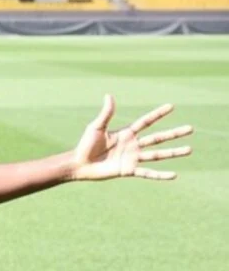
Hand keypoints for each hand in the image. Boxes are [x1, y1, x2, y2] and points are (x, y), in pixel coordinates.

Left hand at [71, 94, 192, 181]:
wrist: (79, 164)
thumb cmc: (85, 144)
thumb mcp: (96, 127)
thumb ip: (106, 113)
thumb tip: (109, 95)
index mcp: (126, 133)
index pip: (146, 121)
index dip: (158, 114)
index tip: (172, 106)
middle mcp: (133, 145)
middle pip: (158, 137)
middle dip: (174, 133)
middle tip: (191, 128)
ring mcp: (132, 158)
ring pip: (158, 154)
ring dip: (174, 152)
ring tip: (190, 149)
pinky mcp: (129, 170)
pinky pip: (147, 173)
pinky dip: (160, 175)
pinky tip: (174, 175)